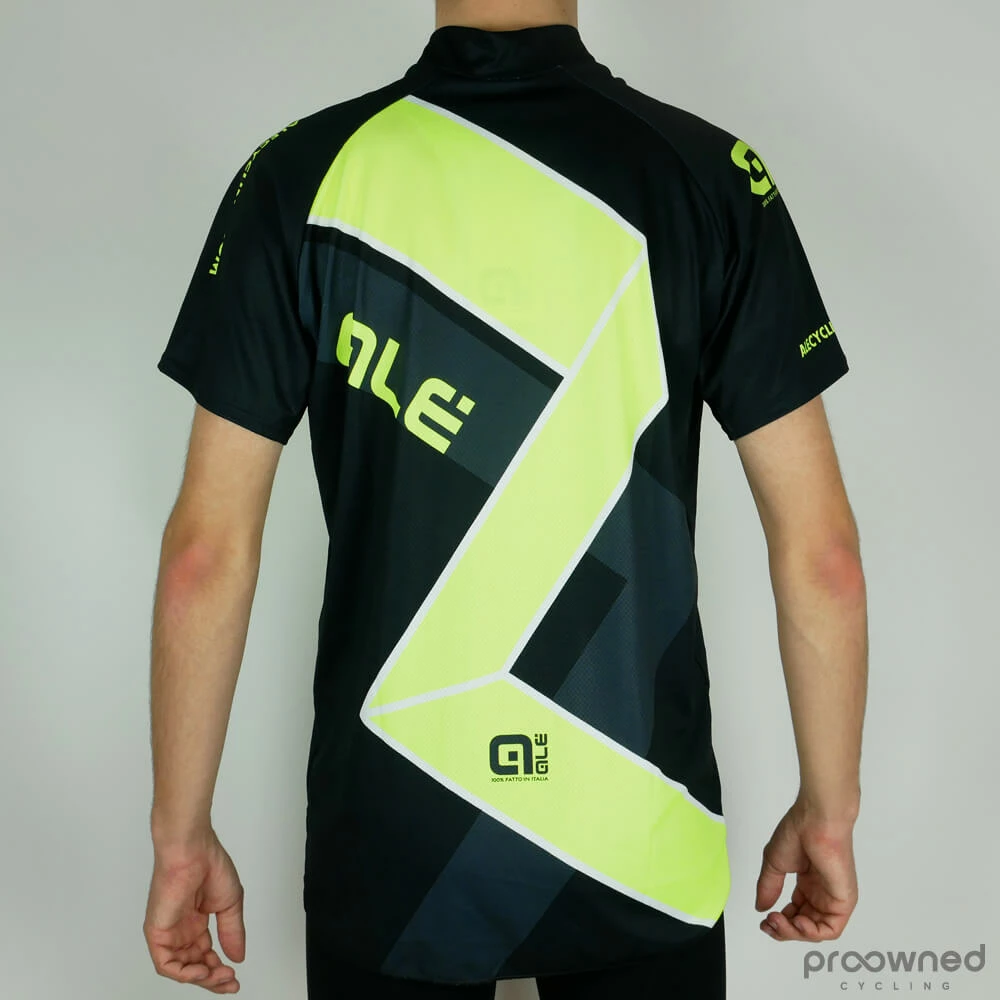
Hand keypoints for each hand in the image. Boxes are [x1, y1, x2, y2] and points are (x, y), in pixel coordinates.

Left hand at [143, 828, 245, 992]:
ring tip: (219, 976)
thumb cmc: (209, 864)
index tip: (235, 975)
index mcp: (196, 921)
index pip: (205, 955)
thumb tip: (238, 956)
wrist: (193, 848)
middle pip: (194, 965)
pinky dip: (183, 973)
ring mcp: (168, 931)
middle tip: (229, 983)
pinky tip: (200, 972)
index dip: (219, 969)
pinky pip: (165, 963)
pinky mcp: (156, 931)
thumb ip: (232, 932)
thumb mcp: (230, 903)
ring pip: (180, 969)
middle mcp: (181, 929)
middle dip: (212, 978)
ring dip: (200, 978)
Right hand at [756, 798, 857, 942]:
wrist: (816, 819)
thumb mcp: (775, 863)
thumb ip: (768, 887)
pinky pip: (831, 928)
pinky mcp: (843, 900)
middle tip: (769, 924)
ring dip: (795, 932)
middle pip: (804, 925)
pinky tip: (797, 923)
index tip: (764, 919)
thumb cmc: (798, 831)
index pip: (795, 912)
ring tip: (778, 922)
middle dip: (784, 930)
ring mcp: (833, 898)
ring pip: (816, 931)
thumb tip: (761, 907)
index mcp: (808, 883)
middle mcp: (821, 893)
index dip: (779, 921)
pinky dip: (812, 932)